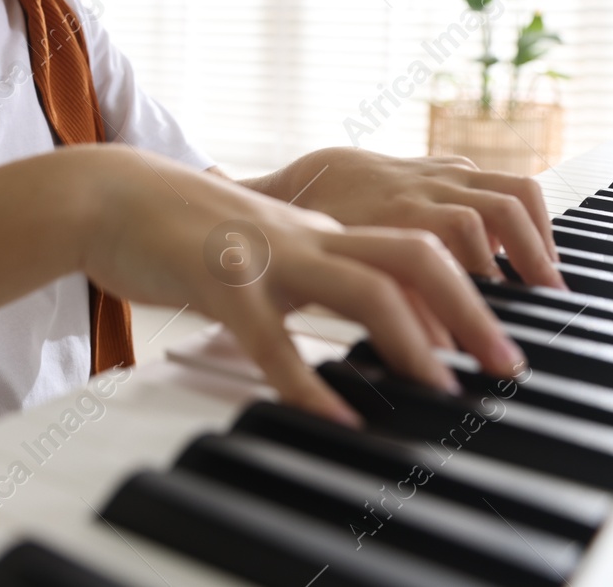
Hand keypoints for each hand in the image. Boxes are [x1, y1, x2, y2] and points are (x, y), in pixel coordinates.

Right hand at [80, 145, 527, 426]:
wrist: (107, 195)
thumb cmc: (181, 228)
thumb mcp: (262, 247)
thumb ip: (312, 271)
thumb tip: (367, 308)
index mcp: (319, 231)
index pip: (413, 251)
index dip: (465, 295)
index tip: (496, 345)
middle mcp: (305, 236)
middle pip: (413, 253)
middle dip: (472, 307)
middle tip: (505, 364)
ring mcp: (265, 254)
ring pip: (361, 284)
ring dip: (413, 339)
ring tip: (443, 389)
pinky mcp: (217, 280)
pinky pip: (272, 338)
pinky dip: (308, 381)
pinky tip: (333, 417)